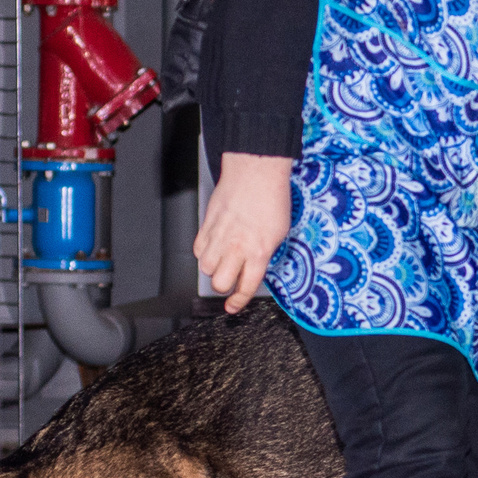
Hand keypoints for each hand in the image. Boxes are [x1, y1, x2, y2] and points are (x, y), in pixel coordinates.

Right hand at [194, 153, 293, 312]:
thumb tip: (256, 265)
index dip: (238, 301)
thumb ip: (265, 252)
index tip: (233, 306)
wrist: (256, 171)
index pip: (245, 286)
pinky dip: (203, 251)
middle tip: (229, 279)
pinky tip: (213, 245)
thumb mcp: (280, 232)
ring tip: (222, 260)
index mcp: (258, 251)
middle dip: (224, 285)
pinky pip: (197, 248)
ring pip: (204, 267)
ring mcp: (219, 236)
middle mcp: (236, 247)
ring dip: (212, 268)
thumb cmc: (271, 197)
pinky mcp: (207, 224)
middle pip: (218, 282)